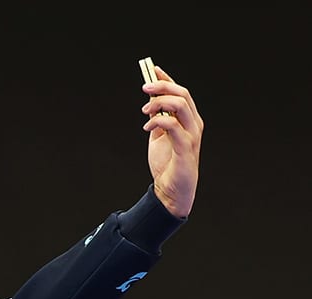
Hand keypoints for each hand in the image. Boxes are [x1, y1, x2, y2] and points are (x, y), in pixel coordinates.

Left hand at [142, 66, 201, 218]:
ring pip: (181, 106)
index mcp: (189, 119)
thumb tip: (149, 103)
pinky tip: (147, 127)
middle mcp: (194, 123)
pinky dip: (158, 121)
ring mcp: (191, 134)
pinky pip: (173, 126)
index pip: (181, 92)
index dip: (168, 79)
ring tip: (144, 111)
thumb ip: (157, 119)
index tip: (153, 70)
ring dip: (160, 103)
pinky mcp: (185, 147)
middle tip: (144, 88)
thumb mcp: (158, 137)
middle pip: (183, 94)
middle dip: (163, 86)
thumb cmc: (167, 163)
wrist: (171, 189)